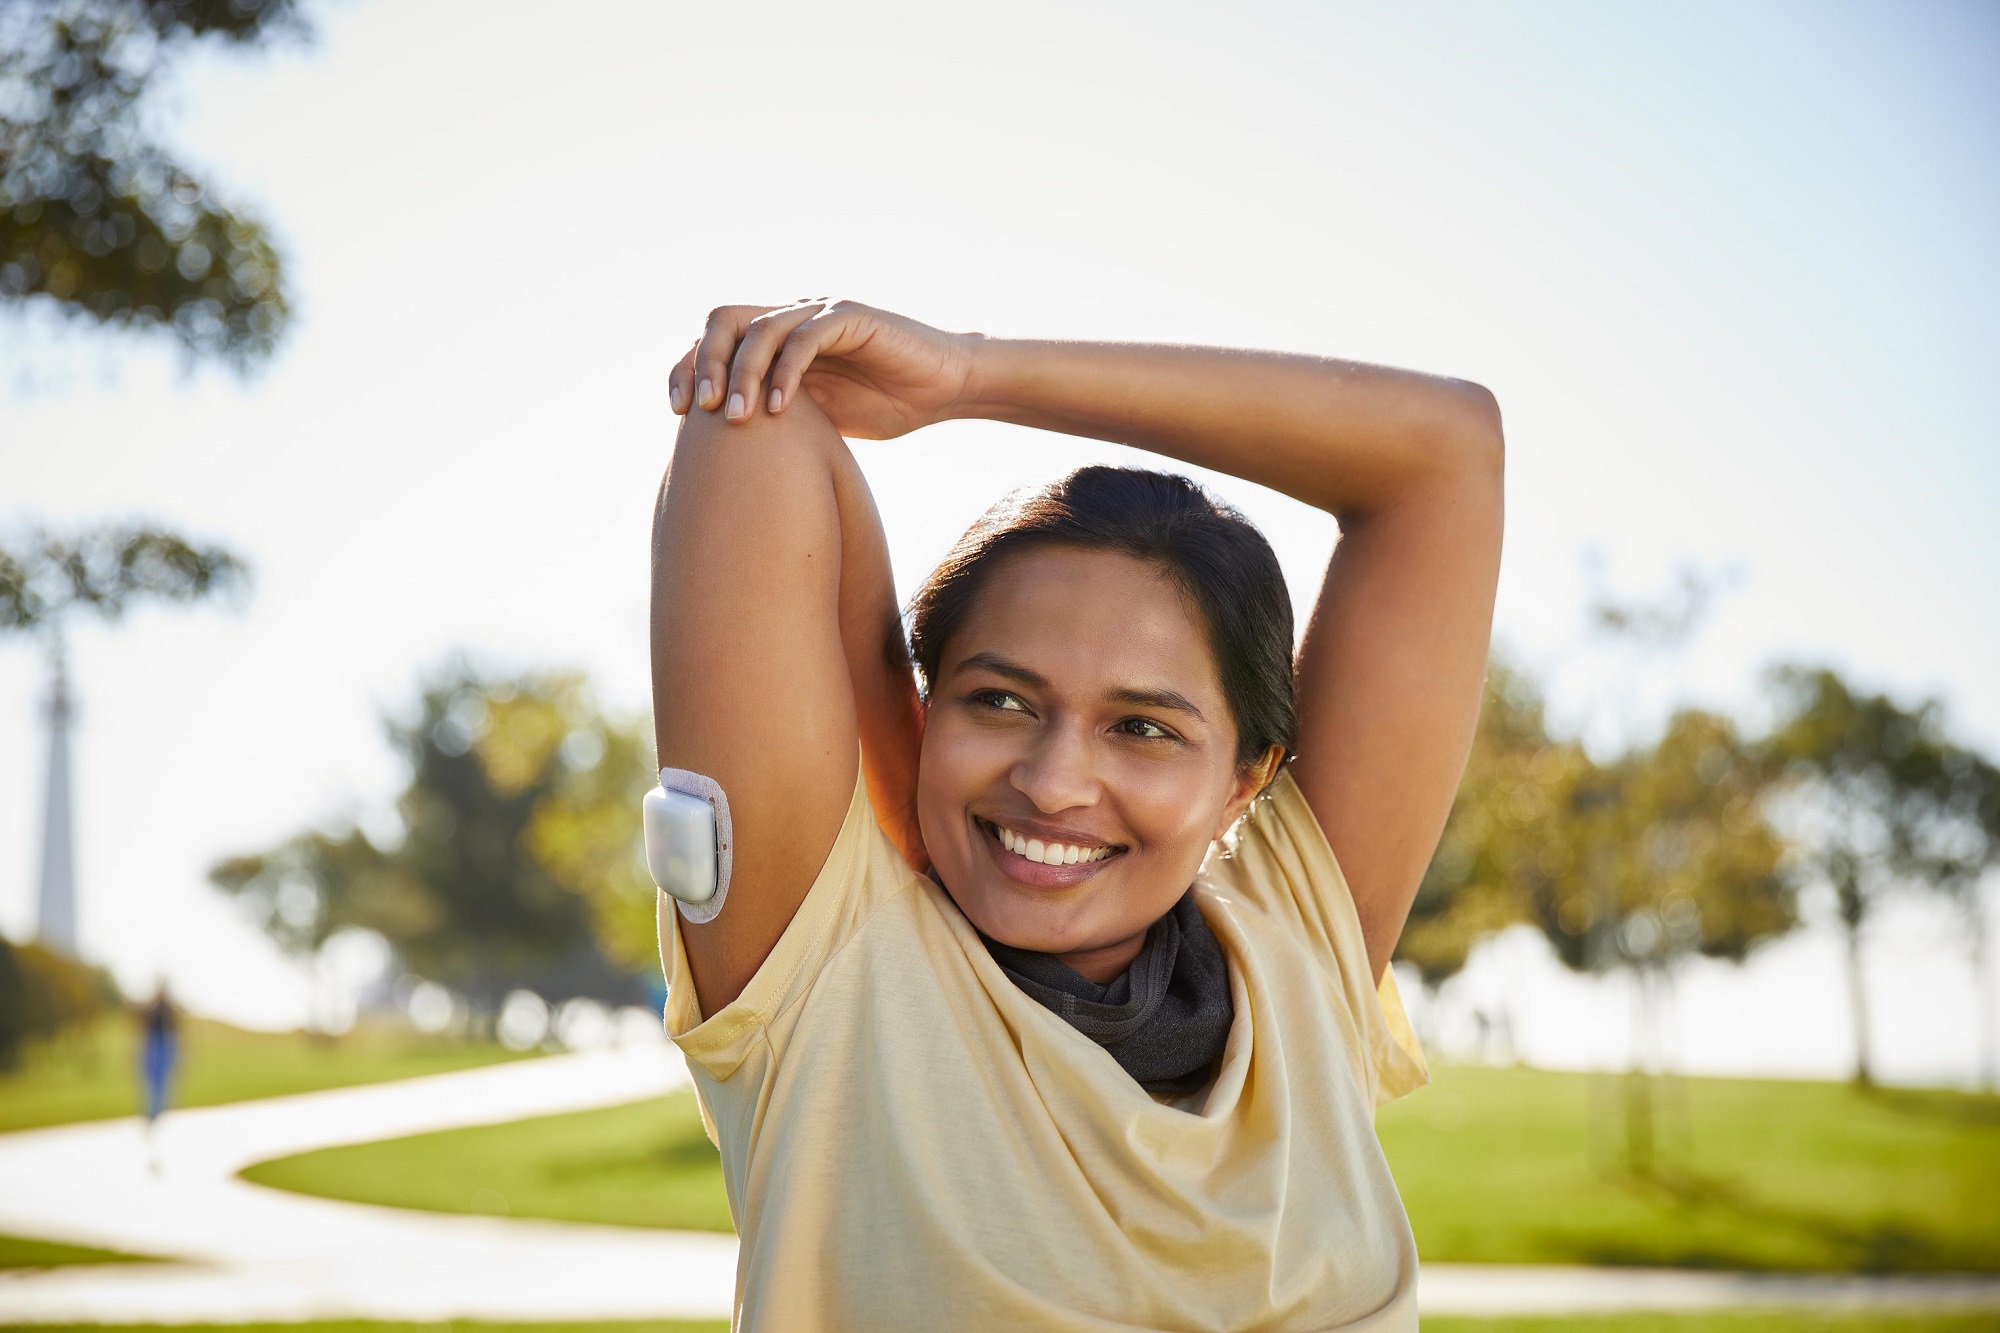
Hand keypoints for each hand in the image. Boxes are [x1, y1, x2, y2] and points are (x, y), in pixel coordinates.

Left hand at [669, 299, 977, 439]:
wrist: (944, 388)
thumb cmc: (885, 405)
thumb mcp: (816, 420)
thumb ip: (776, 420)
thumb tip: (726, 457)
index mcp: (776, 339)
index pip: (713, 341)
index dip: (686, 370)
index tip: (677, 414)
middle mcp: (791, 318)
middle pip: (723, 323)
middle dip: (704, 365)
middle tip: (701, 411)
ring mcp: (819, 314)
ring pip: (760, 329)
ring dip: (742, 374)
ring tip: (740, 418)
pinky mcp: (851, 317)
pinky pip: (806, 338)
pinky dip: (787, 373)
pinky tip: (780, 410)